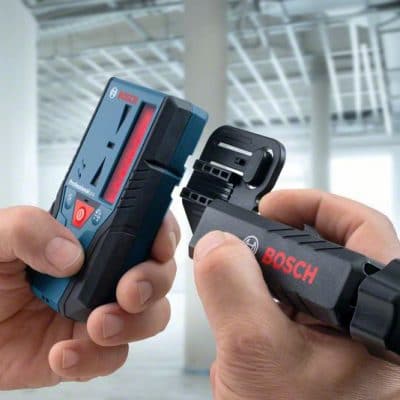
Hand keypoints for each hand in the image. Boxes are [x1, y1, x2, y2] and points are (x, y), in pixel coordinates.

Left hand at [0, 206, 177, 388]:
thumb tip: (71, 253)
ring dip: (135, 322)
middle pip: (158, 269)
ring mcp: (98, 308)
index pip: (141, 221)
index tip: (157, 241)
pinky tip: (63, 353)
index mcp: (87, 235)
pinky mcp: (88, 346)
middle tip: (130, 288)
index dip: (160, 228)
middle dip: (154, 279)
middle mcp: (101, 270)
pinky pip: (113, 356)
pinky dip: (95, 358)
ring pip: (150, 314)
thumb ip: (27, 229)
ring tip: (97, 324)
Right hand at [194, 189, 399, 399]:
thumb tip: (217, 243)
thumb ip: (232, 288)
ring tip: (241, 289)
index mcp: (382, 314)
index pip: (359, 229)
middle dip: (278, 244)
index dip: (310, 205)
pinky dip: (268, 301)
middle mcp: (374, 322)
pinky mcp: (329, 349)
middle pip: (329, 252)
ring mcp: (350, 337)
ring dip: (269, 276)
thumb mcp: (257, 358)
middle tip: (243, 246)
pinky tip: (250, 319)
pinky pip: (296, 307)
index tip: (268, 206)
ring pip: (308, 281)